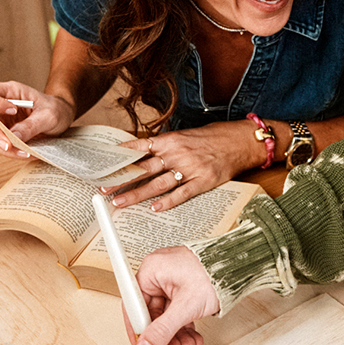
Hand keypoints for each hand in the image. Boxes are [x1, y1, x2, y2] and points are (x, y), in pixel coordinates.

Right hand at [0, 81, 75, 156]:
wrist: (60, 117)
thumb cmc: (55, 109)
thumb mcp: (49, 115)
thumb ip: (31, 125)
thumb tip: (13, 137)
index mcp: (10, 91)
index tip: (13, 111)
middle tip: (9, 145)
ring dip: (1, 146)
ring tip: (23, 152)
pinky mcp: (2, 134)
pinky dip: (8, 152)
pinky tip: (24, 153)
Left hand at [106, 122, 257, 211]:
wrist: (240, 141)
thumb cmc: (212, 138)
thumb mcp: (184, 136)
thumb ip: (164, 146)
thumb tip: (141, 154)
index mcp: (170, 140)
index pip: (139, 148)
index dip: (120, 158)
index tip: (104, 165)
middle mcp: (177, 154)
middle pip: (143, 169)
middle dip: (121, 180)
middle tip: (103, 189)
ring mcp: (190, 169)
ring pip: (157, 184)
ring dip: (137, 194)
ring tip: (119, 202)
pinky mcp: (203, 182)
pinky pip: (181, 194)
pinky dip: (167, 202)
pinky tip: (153, 209)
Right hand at [133, 246, 220, 344]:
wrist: (240, 266)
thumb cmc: (214, 273)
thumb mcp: (186, 306)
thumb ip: (163, 329)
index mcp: (151, 270)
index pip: (135, 305)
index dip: (138, 329)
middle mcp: (159, 274)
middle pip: (153, 312)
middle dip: (164, 334)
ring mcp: (173, 281)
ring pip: (168, 314)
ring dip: (177, 333)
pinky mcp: (186, 287)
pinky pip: (180, 310)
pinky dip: (186, 325)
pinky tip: (194, 338)